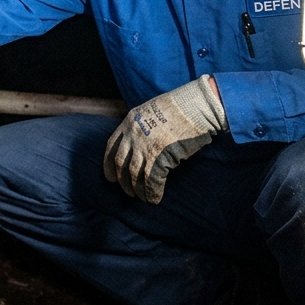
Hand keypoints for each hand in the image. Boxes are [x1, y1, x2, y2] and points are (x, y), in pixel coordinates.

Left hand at [103, 76, 226, 203]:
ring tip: (142, 198)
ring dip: (137, 189)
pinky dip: (152, 192)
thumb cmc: (181, 108)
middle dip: (122, 180)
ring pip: (134, 174)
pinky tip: (155, 198)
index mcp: (129, 121)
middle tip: (128, 192)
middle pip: (120, 162)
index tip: (110, 177)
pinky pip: (151, 180)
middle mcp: (133, 134)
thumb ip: (143, 126)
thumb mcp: (152, 112)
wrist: (195, 105)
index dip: (108, 164)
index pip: (111, 146)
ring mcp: (144, 145)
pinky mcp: (159, 156)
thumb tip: (142, 145)